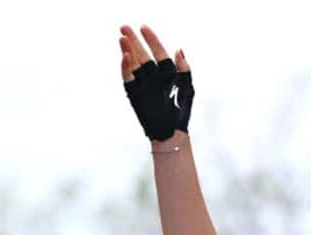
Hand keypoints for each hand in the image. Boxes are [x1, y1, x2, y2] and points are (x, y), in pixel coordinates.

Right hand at [119, 24, 193, 140]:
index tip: (144, 27)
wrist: (171, 132)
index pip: (158, 52)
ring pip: (133, 63)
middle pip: (142, 54)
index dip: (152, 39)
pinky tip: (125, 56)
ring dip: (127, 50)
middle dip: (134, 41)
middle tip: (124, 27)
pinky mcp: (133, 93)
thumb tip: (179, 50)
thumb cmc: (181, 112)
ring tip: (122, 37)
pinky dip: (125, 67)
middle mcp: (153, 76)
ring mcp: (142, 84)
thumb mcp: (187, 88)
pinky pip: (128, 77)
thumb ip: (184, 69)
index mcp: (167, 73)